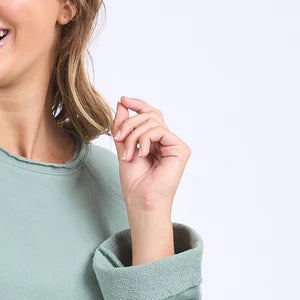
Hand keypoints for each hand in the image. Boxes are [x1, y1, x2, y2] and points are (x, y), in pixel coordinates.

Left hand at [111, 96, 191, 212]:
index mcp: (155, 140)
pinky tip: (141, 154)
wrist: (141, 200)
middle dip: (130, 123)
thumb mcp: (123, 147)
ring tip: (128, 153)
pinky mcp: (181, 149)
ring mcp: (174, 144)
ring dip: (134, 135)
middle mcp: (167, 141)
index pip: (150, 114)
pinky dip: (145, 139)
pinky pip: (160, 131)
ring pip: (153, 121)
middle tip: (118, 137)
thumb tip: (122, 103)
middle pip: (150, 115)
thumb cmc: (134, 181)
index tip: (123, 100)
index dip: (137, 104)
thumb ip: (123, 126)